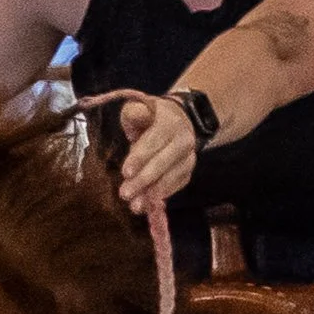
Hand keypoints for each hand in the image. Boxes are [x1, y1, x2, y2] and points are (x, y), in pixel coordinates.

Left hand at [115, 93, 196, 215]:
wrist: (176, 121)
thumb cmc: (149, 117)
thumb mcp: (139, 107)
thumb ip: (134, 112)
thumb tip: (135, 115)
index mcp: (170, 121)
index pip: (155, 140)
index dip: (140, 157)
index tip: (125, 173)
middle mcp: (184, 140)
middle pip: (164, 162)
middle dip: (144, 180)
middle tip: (125, 194)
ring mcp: (189, 158)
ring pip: (172, 178)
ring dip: (153, 194)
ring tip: (135, 205)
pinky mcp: (188, 172)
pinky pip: (176, 186)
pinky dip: (161, 197)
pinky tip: (147, 205)